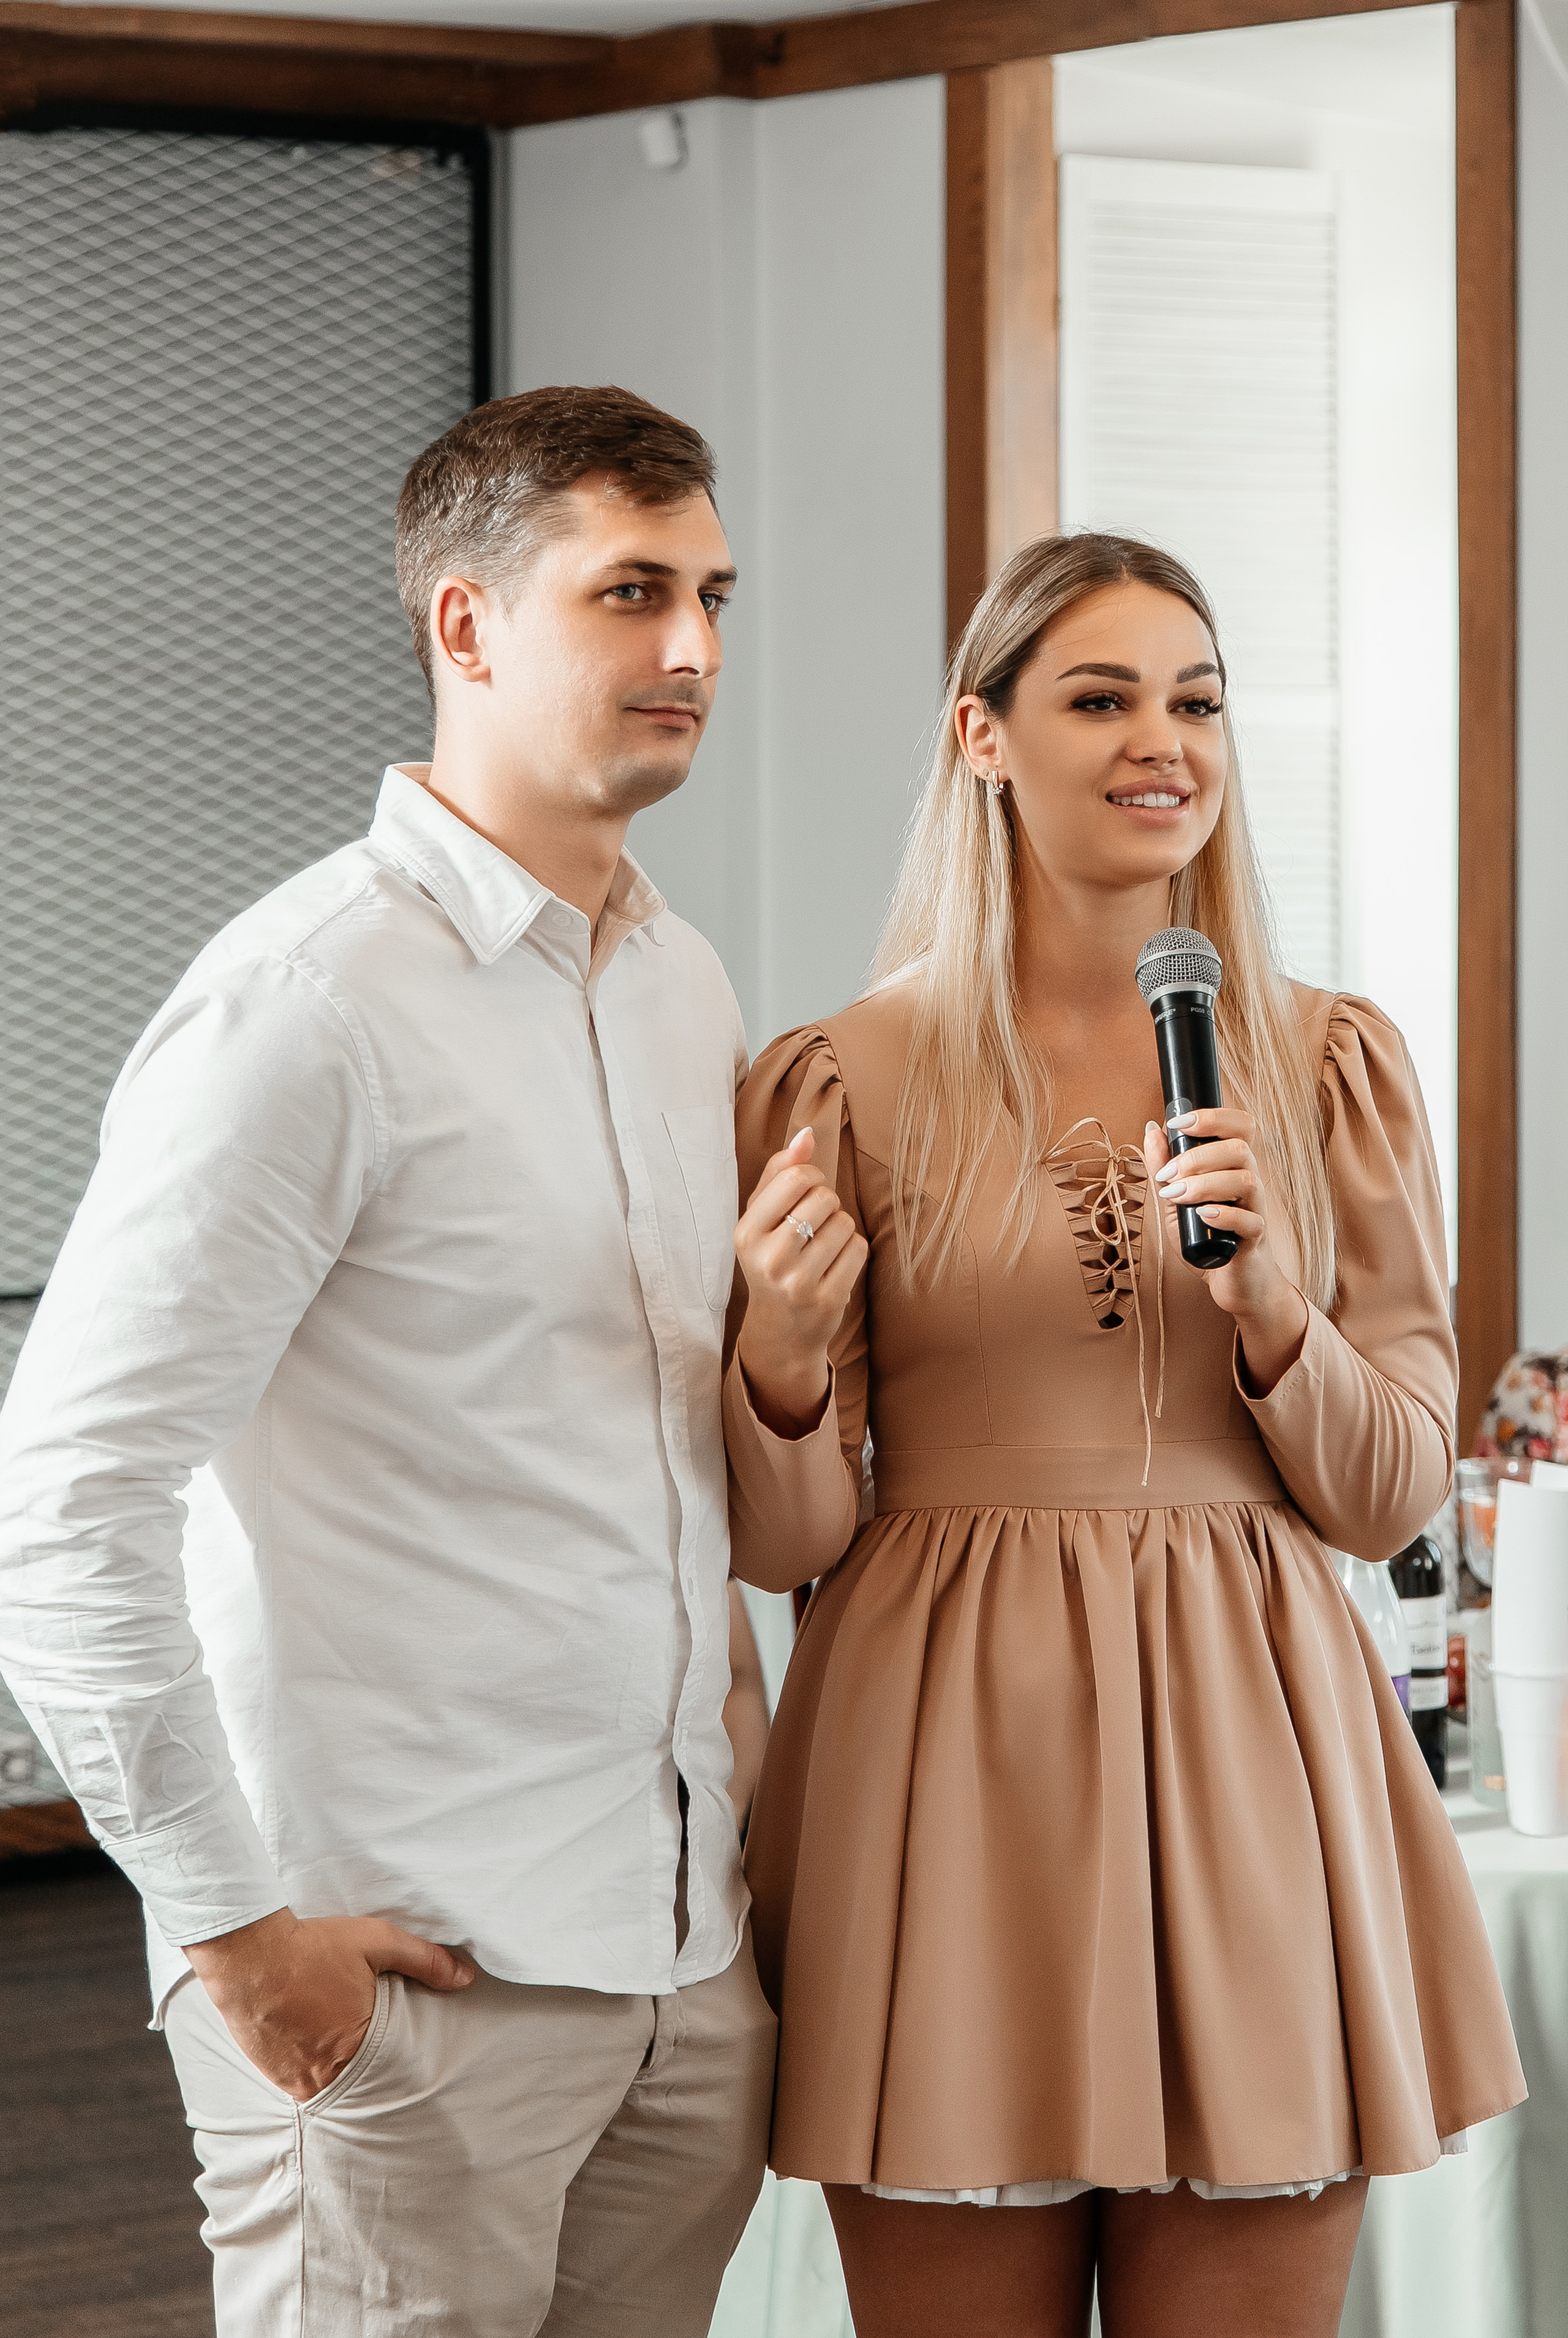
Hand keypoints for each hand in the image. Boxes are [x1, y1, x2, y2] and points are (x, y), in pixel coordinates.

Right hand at [184, 1907, 473, 2101]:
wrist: (249, 1952)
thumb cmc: (314, 1947)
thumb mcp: (377, 1942)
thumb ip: (425, 1961)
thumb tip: (466, 1978)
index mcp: (355, 2049)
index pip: (390, 2073)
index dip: (397, 2063)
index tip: (404, 2058)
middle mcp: (322, 2074)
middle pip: (357, 2082)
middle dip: (367, 2069)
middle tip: (373, 2052)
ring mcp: (291, 2078)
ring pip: (327, 2084)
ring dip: (335, 2068)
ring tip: (338, 2042)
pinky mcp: (267, 2072)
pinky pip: (297, 2080)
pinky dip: (308, 2065)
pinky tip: (312, 2040)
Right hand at [734, 1128, 867, 1436]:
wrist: (780, 1330)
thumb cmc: (772, 1259)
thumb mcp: (762, 1217)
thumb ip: (781, 1172)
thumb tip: (807, 1133)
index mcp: (745, 1234)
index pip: (795, 1178)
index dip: (810, 1177)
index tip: (805, 1192)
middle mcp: (767, 1259)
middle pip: (824, 1198)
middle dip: (826, 1204)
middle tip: (812, 1227)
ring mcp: (798, 1282)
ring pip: (844, 1222)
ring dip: (841, 1228)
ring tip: (822, 1247)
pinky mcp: (828, 1299)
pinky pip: (858, 1248)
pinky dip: (853, 1250)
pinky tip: (835, 1265)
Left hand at [1142, 1107, 1308, 1394]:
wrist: (1230, 1281)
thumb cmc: (1206, 1237)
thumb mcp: (1176, 1200)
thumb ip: (1164, 1166)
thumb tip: (1152, 1129)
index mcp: (1233, 1167)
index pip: (1241, 1126)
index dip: (1213, 1117)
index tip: (1177, 1122)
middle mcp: (1250, 1183)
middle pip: (1240, 1149)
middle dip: (1197, 1156)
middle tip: (1167, 1176)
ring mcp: (1255, 1211)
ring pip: (1246, 1180)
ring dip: (1205, 1183)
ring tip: (1176, 1196)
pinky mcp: (1255, 1241)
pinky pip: (1250, 1222)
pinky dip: (1225, 1215)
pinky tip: (1202, 1215)